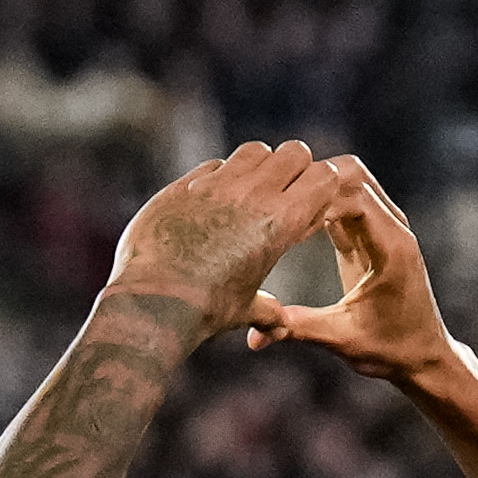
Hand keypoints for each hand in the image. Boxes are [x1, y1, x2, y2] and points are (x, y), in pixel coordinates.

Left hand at [106, 141, 357, 344]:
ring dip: (257, 168)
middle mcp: (254, 194)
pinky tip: (209, 208)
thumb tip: (278, 326)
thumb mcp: (245, 311)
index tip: (305, 214)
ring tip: (246, 199)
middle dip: (293, 170)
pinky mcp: (184, 184)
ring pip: (254, 151)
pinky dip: (219, 179)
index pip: (324, 176)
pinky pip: (213, 166)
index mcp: (281, 222)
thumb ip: (268, 312)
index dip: (319, 190)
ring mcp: (217, 183)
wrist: (153, 302)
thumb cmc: (206, 310)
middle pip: (294, 152)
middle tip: (279, 199)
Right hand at [242, 163, 455, 381]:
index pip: (355, 195)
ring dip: (314, 186)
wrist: (423, 356)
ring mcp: (385, 228)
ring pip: (348, 182)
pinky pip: (344, 203)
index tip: (282, 210)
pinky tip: (289, 216)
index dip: (316, 195)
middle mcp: (394, 229)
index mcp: (393, 247)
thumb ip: (300, 328)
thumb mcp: (343, 340)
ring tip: (276, 202)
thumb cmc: (391, 350)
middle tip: (273, 195)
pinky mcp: (372, 235)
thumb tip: (253, 335)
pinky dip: (318, 203)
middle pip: (353, 174)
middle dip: (313, 177)